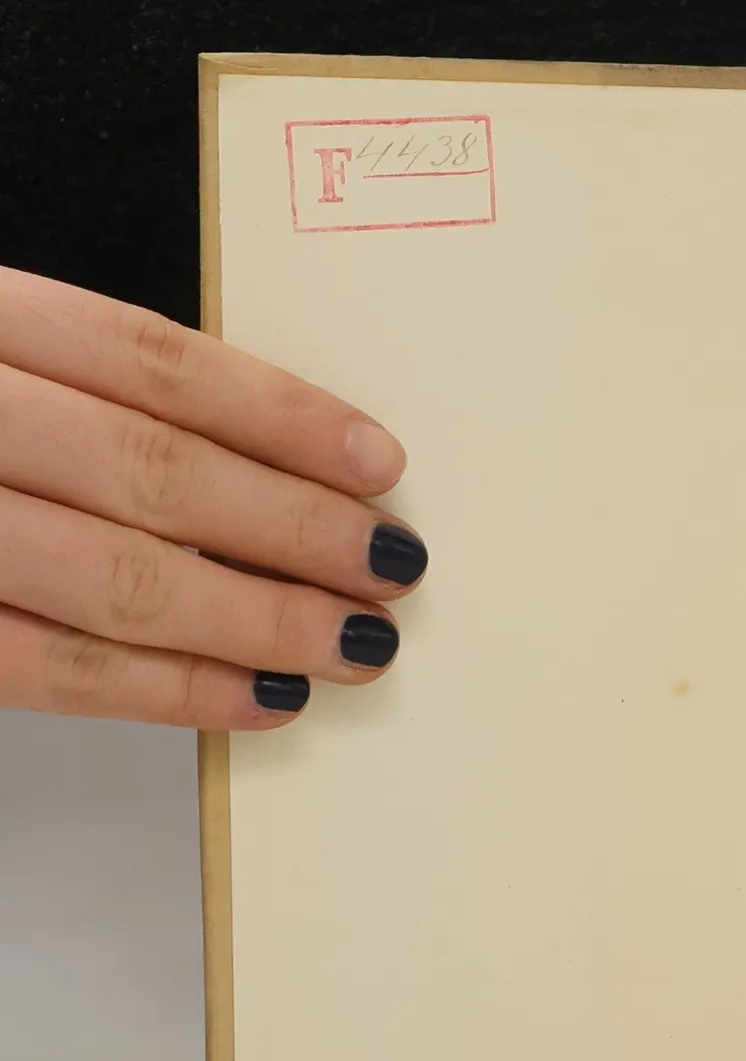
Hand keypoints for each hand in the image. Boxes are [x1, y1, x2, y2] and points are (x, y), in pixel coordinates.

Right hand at [0, 267, 426, 728]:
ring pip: (111, 578)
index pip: (148, 361)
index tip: (378, 463)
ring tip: (354, 645)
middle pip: (148, 472)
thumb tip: (278, 463)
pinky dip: (165, 690)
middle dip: (292, 529)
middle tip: (392, 568)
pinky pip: (45, 668)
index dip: (279, 415)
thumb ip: (91, 394)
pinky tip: (256, 699)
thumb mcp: (2, 365)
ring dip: (255, 620)